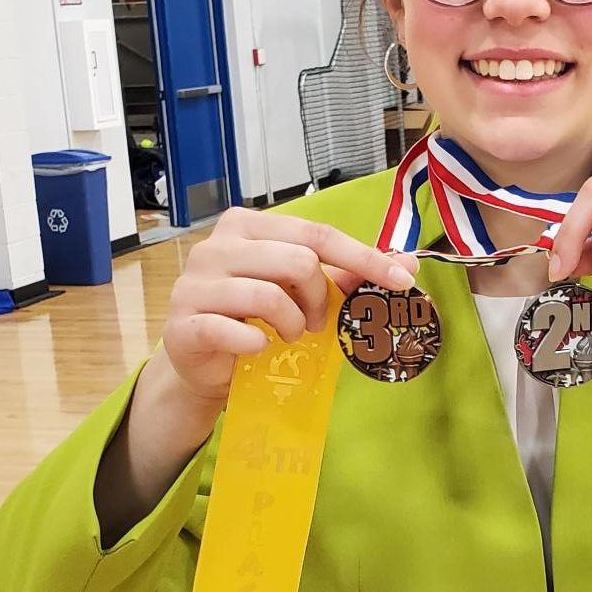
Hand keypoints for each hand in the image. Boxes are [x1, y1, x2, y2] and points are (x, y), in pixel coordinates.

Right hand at [161, 206, 418, 406]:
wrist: (204, 365)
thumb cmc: (253, 319)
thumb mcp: (300, 292)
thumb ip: (346, 275)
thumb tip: (408, 264)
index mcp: (246, 226)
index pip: (317, 234)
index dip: (363, 257)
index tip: (401, 280)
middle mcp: (217, 246)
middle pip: (298, 261)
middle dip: (320, 298)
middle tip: (317, 323)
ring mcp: (196, 283)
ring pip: (270, 296)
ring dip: (292, 324)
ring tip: (288, 335)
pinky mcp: (184, 322)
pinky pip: (236, 331)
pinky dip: (258, 344)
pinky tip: (257, 347)